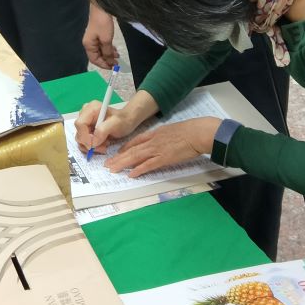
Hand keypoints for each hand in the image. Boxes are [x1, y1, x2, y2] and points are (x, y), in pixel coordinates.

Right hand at [74, 99, 142, 152]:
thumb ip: (102, 131)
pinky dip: (92, 146)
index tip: (93, 146)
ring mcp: (85, 123)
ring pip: (81, 139)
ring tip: (105, 145)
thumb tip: (92, 142)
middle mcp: (85, 114)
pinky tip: (102, 144)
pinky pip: (84, 141)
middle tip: (103, 147)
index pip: (80, 124)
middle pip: (79, 133)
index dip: (84, 136)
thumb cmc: (122, 120)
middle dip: (89, 143)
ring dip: (92, 146)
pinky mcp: (86, 130)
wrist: (126, 121)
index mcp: (91, 109)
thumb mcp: (115, 124)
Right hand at [82, 1, 118, 69]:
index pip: (94, 60)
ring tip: (117, 55)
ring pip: (101, 50)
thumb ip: (107, 52)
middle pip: (98, 56)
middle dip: (107, 60)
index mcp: (89, 45)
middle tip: (117, 62)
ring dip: (109, 54)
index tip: (112, 67)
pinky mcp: (98, 33)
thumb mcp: (106, 40)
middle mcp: (89, 43)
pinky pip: (103, 45)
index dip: (103, 65)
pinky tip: (115, 49)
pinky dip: (109, 48)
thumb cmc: (102, 23)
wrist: (101, 7)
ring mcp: (94, 38)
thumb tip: (109, 61)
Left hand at [105, 117, 221, 178]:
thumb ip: (163, 137)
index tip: (118, 153)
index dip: (125, 148)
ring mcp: (157, 149)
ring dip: (122, 164)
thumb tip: (160, 142)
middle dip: (118, 157)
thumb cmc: (189, 131)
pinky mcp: (164, 158)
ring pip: (135, 157)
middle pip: (131, 150)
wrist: (197, 133)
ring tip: (112, 170)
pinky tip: (130, 174)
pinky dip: (138, 170)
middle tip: (108, 164)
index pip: (135, 141)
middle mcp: (152, 141)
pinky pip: (148, 165)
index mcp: (155, 133)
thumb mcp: (172, 130)